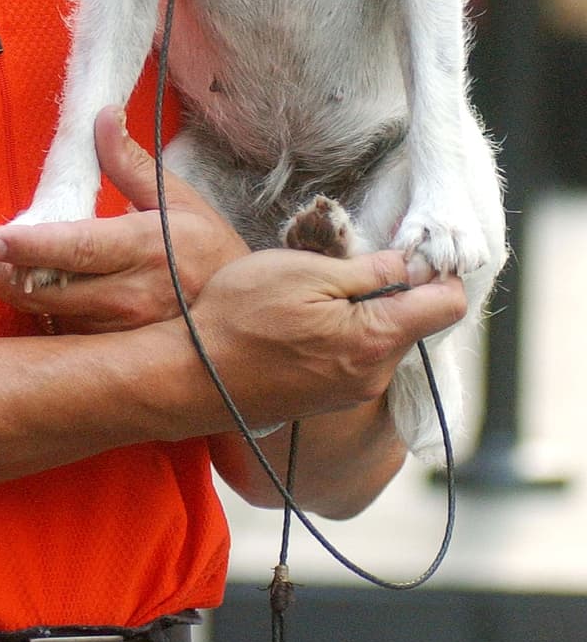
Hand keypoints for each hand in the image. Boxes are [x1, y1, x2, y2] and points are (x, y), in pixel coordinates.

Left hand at [0, 107, 247, 332]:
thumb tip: (101, 116)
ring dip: (5, 288)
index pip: (77, 250)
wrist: (245, 325)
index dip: (30, 246)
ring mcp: (118, 332)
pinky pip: (59, 329)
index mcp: (146, 250)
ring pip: (45, 313)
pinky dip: (33, 306)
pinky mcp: (109, 354)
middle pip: (45, 289)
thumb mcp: (178, 200)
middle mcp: (130, 298)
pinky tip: (12, 284)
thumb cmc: (208, 252)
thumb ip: (130, 162)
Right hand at [187, 246, 466, 432]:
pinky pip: (360, 356)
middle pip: (417, 320)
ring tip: (317, 289)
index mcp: (375, 339)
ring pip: (385, 337)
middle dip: (396, 286)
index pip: (448, 304)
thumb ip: (367, 271)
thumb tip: (413, 262)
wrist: (192, 377)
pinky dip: (347, 330)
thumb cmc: (240, 317)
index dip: (438, 268)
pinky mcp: (331, 396)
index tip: (412, 245)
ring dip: (366, 308)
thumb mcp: (303, 272)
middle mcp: (375, 374)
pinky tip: (307, 317)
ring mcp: (353, 390)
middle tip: (349, 260)